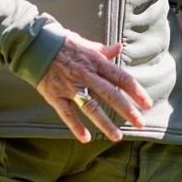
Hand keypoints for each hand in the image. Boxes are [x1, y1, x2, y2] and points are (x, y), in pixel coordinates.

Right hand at [36, 31, 152, 143]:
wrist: (34, 45)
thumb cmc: (62, 44)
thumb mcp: (85, 44)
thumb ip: (103, 50)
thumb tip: (120, 47)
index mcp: (95, 61)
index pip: (120, 77)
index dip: (136, 91)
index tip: (147, 103)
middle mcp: (85, 75)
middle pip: (110, 94)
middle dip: (126, 110)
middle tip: (140, 124)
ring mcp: (70, 86)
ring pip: (90, 107)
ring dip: (105, 123)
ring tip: (117, 137)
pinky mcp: (55, 95)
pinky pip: (66, 113)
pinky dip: (75, 126)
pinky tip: (86, 138)